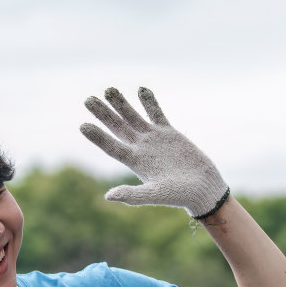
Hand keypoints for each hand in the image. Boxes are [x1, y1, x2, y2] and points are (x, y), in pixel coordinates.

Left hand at [79, 87, 229, 218]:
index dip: (97, 137)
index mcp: (135, 162)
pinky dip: (149, 102)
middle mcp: (141, 148)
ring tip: (108, 89)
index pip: (112, 146)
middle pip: (118, 127)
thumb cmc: (180, 195)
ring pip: (133, 117)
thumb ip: (133, 195)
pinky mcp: (169, 133)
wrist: (202, 189)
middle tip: (88, 99)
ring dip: (121, 104)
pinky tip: (140, 89)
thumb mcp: (156, 194)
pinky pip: (156, 113)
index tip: (83, 126)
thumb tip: (109, 196)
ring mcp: (154, 139)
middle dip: (103, 113)